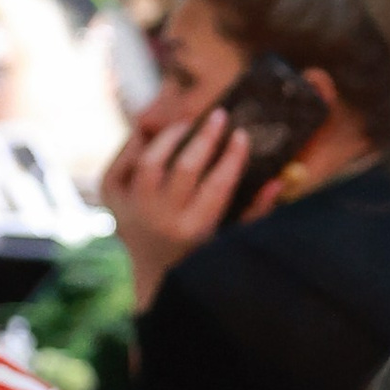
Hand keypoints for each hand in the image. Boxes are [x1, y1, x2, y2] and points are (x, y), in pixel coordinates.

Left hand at [103, 106, 249, 310]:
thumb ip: (255, 212)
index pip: (218, 184)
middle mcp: (161, 220)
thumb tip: (277, 181)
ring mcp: (131, 210)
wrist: (153, 273)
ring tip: (187, 125)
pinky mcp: (112, 200)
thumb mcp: (230, 239)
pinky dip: (138, 145)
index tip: (242, 135)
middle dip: (206, 137)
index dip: (232, 156)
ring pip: (150, 160)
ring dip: (170, 137)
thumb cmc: (200, 251)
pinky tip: (156, 137)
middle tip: (220, 115)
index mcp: (194, 230)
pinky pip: (123, 162)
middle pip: (185, 167)